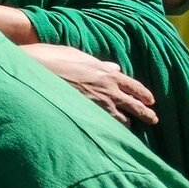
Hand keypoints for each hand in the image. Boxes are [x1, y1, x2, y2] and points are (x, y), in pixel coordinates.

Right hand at [22, 42, 156, 125]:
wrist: (34, 70)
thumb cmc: (52, 58)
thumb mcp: (78, 55)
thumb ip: (99, 63)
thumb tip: (114, 68)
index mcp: (108, 74)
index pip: (135, 87)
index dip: (144, 94)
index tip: (151, 101)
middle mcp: (108, 91)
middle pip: (135, 106)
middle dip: (146, 114)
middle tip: (153, 119)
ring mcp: (97, 105)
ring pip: (122, 120)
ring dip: (127, 123)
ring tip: (130, 128)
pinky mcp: (86, 115)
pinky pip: (105, 125)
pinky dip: (110, 129)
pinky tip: (111, 133)